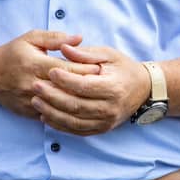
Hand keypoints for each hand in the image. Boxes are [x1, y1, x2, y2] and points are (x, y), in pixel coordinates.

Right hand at [0, 30, 100, 117]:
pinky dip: (64, 112)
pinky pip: (50, 114)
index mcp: (34, 63)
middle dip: (85, 86)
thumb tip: (79, 38)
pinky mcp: (28, 112)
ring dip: (77, 100)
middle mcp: (31, 83)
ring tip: (94, 96)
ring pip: (59, 104)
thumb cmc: (12, 53)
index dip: (84, 69)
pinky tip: (78, 108)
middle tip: (103, 84)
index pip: (65, 69)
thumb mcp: (31, 38)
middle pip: (64, 88)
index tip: (100, 68)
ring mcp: (29, 100)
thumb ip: (55, 38)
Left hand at [31, 44, 151, 135]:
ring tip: (36, 101)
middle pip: (76, 105)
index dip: (65, 80)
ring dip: (52, 112)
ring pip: (73, 121)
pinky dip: (59, 124)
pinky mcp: (101, 129)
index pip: (84, 86)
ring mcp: (106, 121)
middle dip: (52, 96)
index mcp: (113, 87)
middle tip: (36, 86)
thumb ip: (85, 53)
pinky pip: (76, 130)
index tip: (50, 71)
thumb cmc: (124, 68)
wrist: (143, 89)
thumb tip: (63, 48)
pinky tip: (46, 115)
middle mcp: (110, 108)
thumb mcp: (108, 54)